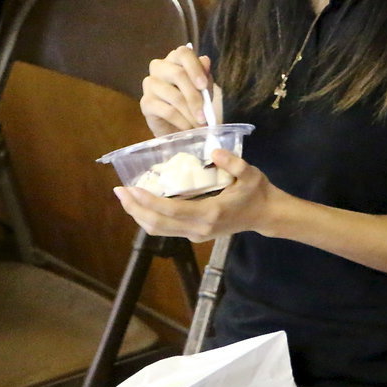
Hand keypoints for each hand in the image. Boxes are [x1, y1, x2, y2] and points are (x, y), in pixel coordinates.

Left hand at [112, 149, 275, 242]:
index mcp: (210, 213)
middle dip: (135, 209)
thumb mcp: (251, 174)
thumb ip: (233, 163)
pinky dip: (151, 217)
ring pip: (158, 230)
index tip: (131, 188)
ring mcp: (196, 234)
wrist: (267, 215)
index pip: (171, 210)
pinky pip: (166, 229)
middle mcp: (199, 228)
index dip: (148, 201)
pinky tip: (144, 204)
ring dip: (139, 215)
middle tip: (120, 191)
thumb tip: (213, 151)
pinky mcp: (196, 235)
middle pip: (157, 224)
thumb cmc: (258, 193)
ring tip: (127, 198)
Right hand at [139, 44, 213, 136]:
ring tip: (201, 124)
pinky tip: (189, 128)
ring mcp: (150, 84)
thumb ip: (204, 75)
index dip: (194, 68)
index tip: (203, 85)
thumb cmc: (193, 99)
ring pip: (174, 96)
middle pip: (178, 75)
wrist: (180, 123)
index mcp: (175, 58)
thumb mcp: (204, 87)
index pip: (183, 53)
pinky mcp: (145, 102)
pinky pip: (167, 111)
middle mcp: (159, 67)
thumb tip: (205, 61)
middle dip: (195, 97)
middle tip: (205, 115)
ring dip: (190, 113)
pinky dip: (182, 121)